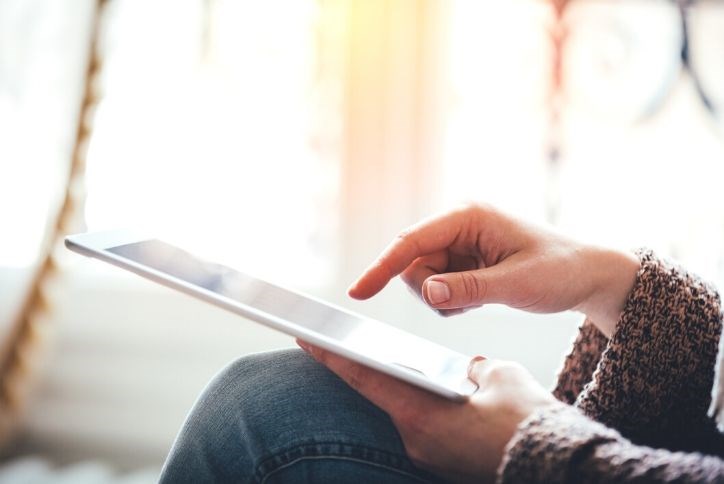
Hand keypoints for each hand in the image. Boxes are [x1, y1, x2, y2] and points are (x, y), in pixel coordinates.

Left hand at [298, 340, 557, 482]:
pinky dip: (419, 406)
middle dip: (363, 369)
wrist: (555, 468)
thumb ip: (474, 367)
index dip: (332, 356)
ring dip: (395, 389)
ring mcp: (427, 455)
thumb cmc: (527, 423)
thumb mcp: (501, 377)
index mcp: (420, 414)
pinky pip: (421, 427)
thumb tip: (468, 371)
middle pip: (379, 396)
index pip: (364, 379)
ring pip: (401, 412)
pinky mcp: (441, 462)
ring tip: (386, 359)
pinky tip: (430, 391)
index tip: (305, 339)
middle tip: (338, 340)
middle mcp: (415, 439)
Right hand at [348, 203, 639, 336]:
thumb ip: (467, 288)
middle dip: (431, 291)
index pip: (412, 242)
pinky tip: (481, 298)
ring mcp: (460, 244)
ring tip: (482, 298)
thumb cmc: (560, 270)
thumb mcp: (515, 283)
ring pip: (423, 279)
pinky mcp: (463, 261)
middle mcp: (459, 225)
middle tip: (466, 301)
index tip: (357, 292)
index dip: (382, 268)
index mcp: (468, 216)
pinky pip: (438, 288)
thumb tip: (428, 293)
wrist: (587, 276)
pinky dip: (452, 301)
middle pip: (413, 264)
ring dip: (443, 298)